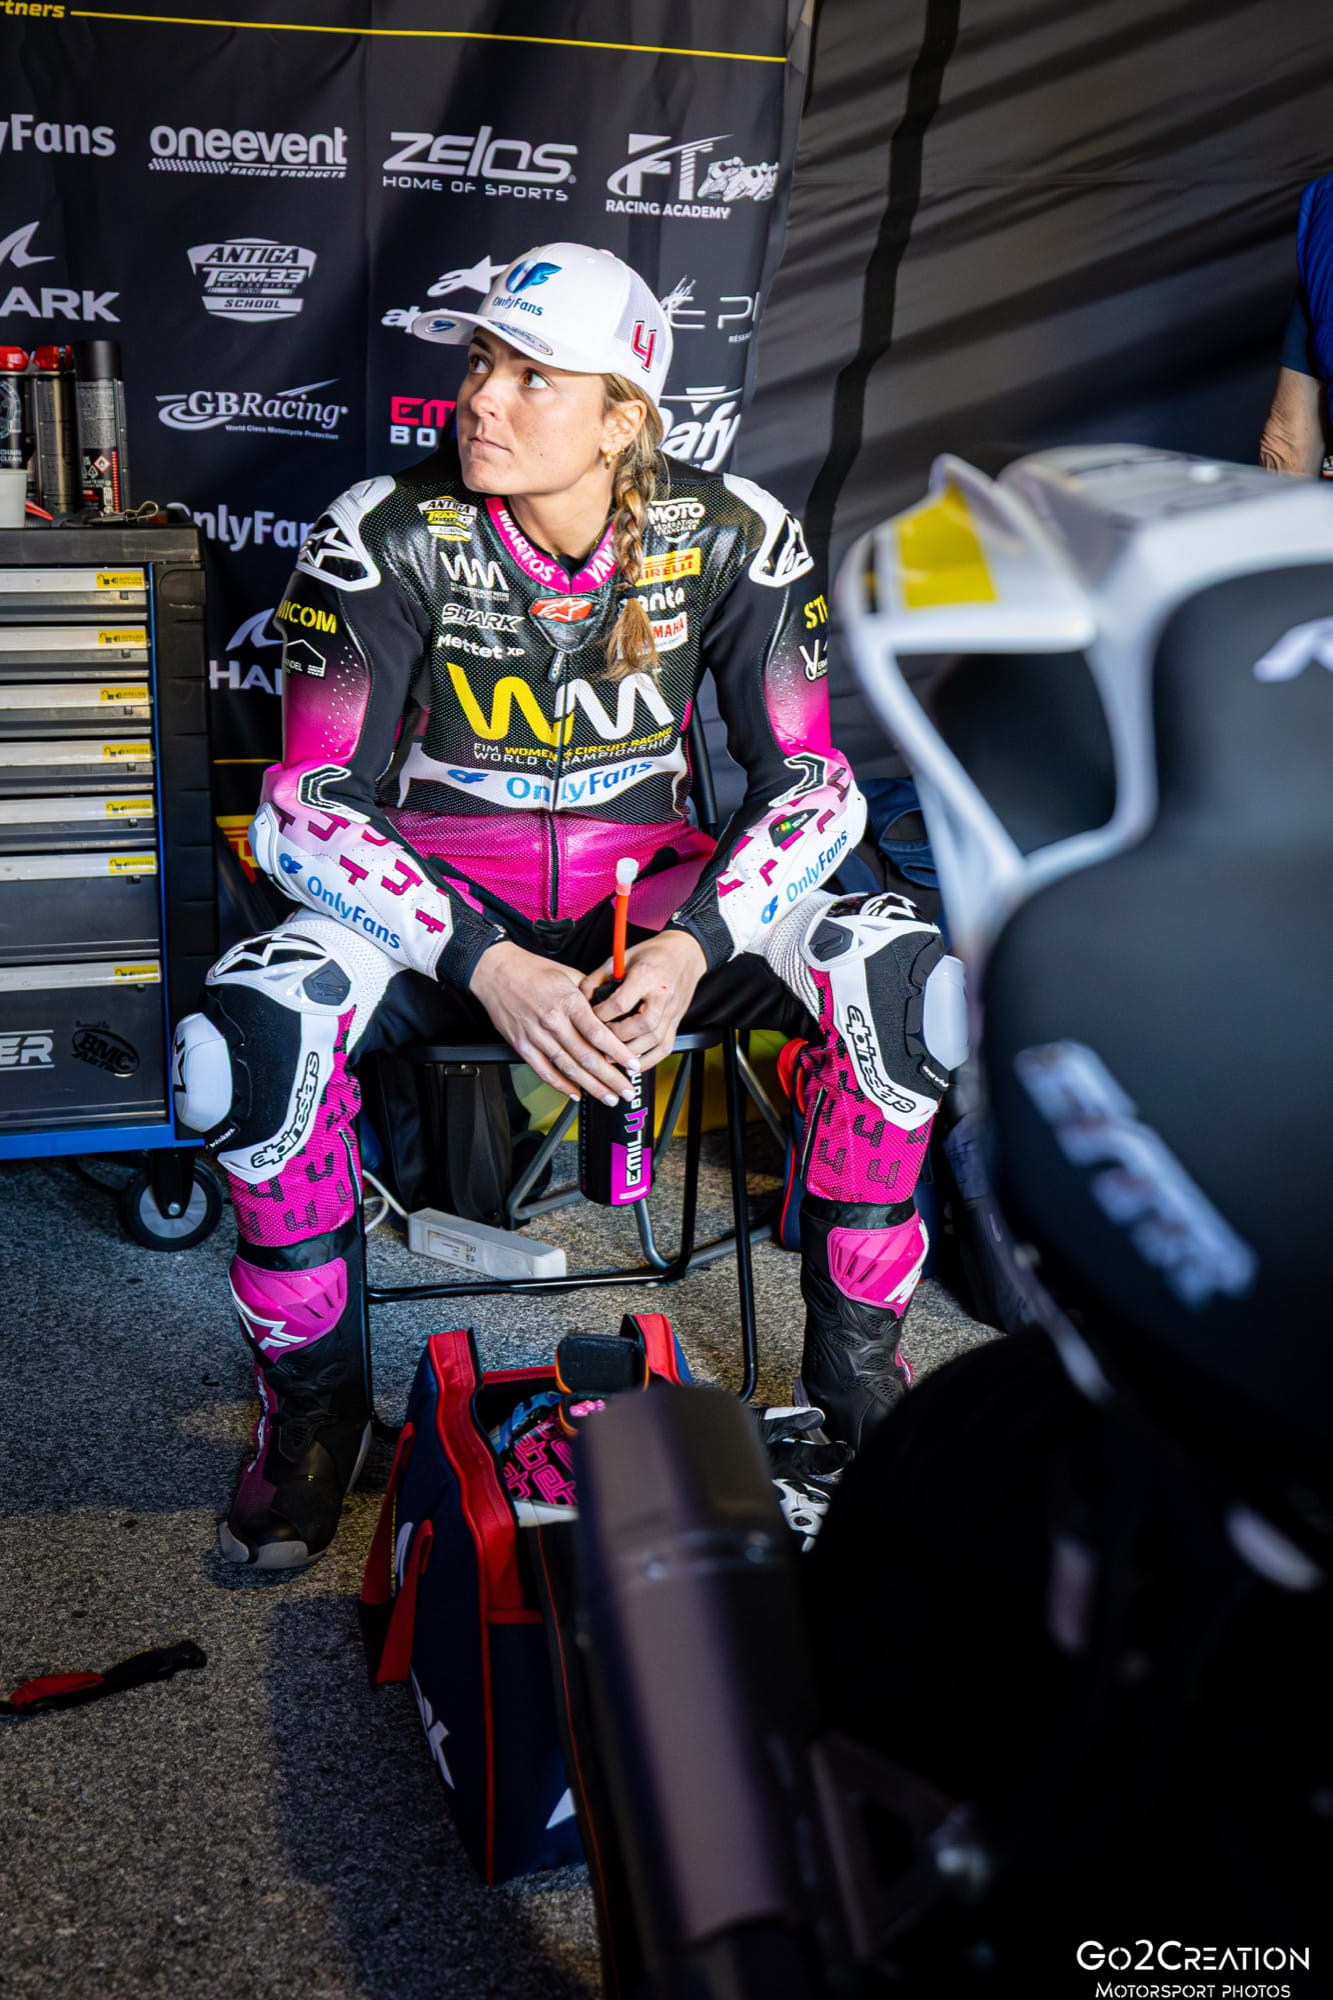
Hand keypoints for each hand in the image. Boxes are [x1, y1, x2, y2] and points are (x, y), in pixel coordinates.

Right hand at [470, 941, 637, 1104]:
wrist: (496, 972)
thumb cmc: (532, 971)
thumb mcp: (569, 974)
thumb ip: (592, 993)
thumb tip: (614, 1008)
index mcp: (568, 1002)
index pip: (598, 1034)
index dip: (618, 1053)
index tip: (633, 1065)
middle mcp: (553, 1021)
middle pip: (586, 1057)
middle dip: (610, 1078)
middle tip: (626, 1091)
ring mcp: (536, 1036)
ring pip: (568, 1068)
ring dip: (590, 1087)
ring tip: (608, 1097)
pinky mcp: (521, 1045)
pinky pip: (544, 1070)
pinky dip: (560, 1085)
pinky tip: (576, 1094)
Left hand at [579, 929, 706, 1070]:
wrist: (685, 954)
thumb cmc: (652, 954)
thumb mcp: (621, 957)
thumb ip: (598, 978)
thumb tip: (580, 999)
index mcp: (647, 975)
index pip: (621, 1002)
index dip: (602, 1014)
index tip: (590, 1017)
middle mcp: (662, 995)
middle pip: (641, 1025)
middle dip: (617, 1037)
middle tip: (599, 1040)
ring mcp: (672, 1011)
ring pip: (654, 1041)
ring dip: (630, 1053)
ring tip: (611, 1056)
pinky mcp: (676, 1023)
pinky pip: (664, 1048)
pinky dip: (648, 1061)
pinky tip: (632, 1064)